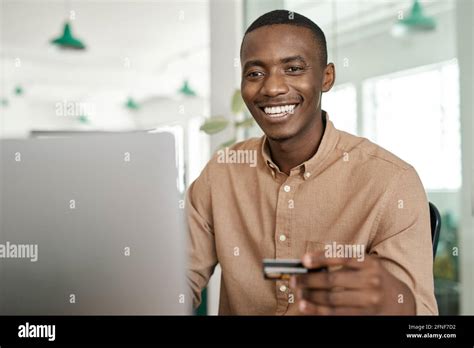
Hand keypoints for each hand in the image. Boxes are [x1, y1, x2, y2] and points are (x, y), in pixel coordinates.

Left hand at [290, 252, 415, 314]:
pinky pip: (336, 313)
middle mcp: (371, 280)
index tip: (304, 260)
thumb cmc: (374, 278)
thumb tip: (309, 263)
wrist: (400, 301)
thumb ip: (343, 262)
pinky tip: (306, 307)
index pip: (341, 257)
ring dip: (310, 296)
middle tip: (294, 280)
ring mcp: (369, 299)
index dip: (320, 258)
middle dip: (308, 280)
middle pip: (331, 280)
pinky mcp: (365, 315)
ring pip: (331, 298)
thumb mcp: (366, 265)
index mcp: (369, 262)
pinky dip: (317, 310)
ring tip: (298, 294)